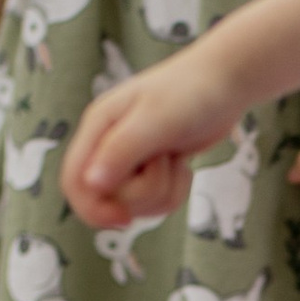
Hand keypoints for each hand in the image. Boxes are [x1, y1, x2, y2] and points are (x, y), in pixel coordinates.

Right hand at [63, 43, 243, 224]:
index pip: (73, 182)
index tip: (125, 219)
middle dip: (144, 193)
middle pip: (108, 199)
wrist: (226, 81)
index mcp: (98, 128)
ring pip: (135, 205)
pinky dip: (174, 190)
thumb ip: (120, 151)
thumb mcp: (155, 120)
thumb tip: (90, 184)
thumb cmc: (190, 91)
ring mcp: (130, 159)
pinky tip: (182, 164)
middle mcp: (107, 145)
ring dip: (163, 192)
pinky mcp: (151, 169)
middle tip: (165, 161)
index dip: (93, 208)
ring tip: (175, 158)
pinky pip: (155, 201)